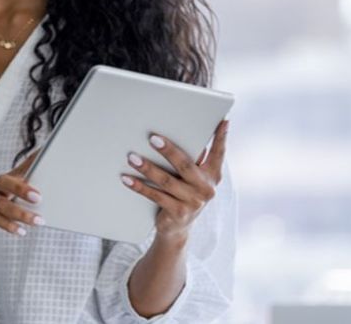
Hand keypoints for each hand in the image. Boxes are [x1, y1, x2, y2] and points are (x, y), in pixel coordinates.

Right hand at [0, 151, 44, 235]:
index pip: (21, 167)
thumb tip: (44, 154)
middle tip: (39, 197)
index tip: (47, 157)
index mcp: (8, 178)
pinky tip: (21, 231)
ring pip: (2, 204)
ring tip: (38, 221)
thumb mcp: (10, 183)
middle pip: (6, 183)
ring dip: (20, 214)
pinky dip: (8, 225)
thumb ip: (26, 172)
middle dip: (22, 189)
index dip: (32, 162)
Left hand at [121, 120, 228, 239]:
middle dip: (169, 151)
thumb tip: (182, 134)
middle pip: (186, 166)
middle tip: (153, 139)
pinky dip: (139, 187)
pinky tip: (127, 179)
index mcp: (213, 175)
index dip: (221, 137)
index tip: (222, 121)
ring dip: (148, 168)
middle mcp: (206, 189)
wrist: (177, 229)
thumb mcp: (194, 178)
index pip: (219, 153)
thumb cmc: (184, 194)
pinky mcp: (178, 213)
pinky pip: (155, 196)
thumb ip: (194, 160)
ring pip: (167, 181)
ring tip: (132, 158)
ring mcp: (193, 202)